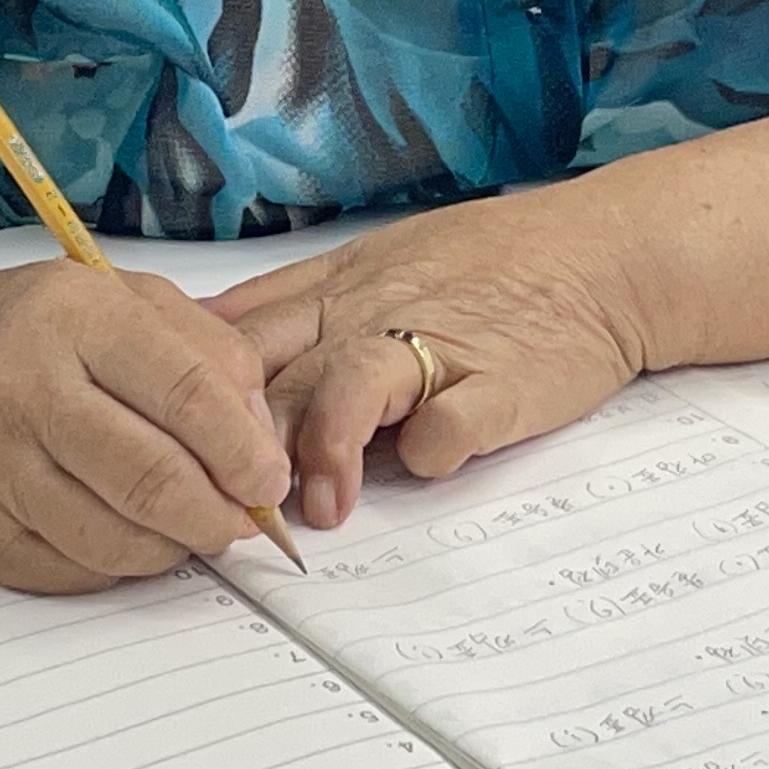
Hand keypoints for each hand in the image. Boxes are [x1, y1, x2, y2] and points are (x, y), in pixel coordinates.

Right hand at [0, 263, 291, 592]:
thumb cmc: (41, 333)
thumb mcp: (131, 302)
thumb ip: (212, 354)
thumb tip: (262, 443)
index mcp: (73, 315)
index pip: (183, 391)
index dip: (242, 449)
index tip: (270, 481)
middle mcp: (21, 387)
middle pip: (150, 479)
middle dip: (217, 515)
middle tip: (242, 521)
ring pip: (114, 540)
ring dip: (173, 547)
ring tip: (187, 525)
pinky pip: (73, 572)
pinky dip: (120, 566)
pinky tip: (128, 534)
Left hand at [208, 197, 652, 528]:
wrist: (600, 257)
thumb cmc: (484, 266)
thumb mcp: (371, 261)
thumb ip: (291, 302)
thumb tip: (199, 334)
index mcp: (334, 292)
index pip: (239, 340)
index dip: (195, 397)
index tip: (169, 445)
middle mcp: (371, 317)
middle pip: (280, 376)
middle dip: (240, 442)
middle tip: (225, 502)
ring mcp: (438, 348)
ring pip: (351, 386)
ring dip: (325, 447)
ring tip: (317, 511)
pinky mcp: (503, 382)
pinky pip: (456, 418)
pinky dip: (437, 445)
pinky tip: (427, 464)